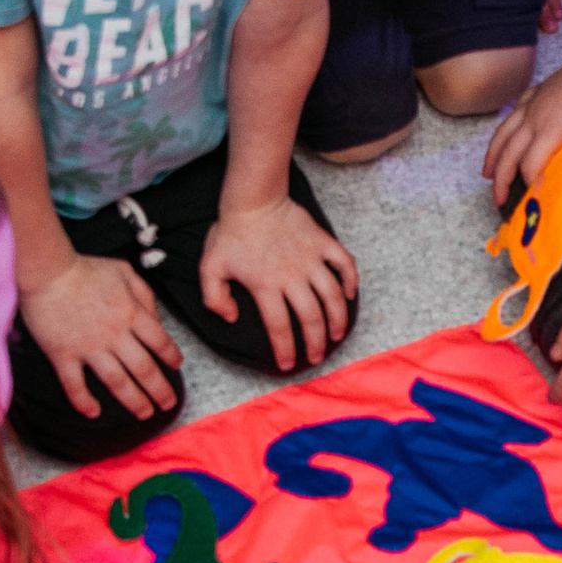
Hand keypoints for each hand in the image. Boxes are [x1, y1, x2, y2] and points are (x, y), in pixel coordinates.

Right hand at [17, 253, 182, 419]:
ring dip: (134, 401)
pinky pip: (74, 384)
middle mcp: (115, 335)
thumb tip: (156, 319)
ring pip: (117, 382)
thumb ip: (144, 294)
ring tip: (145, 413)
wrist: (46, 271)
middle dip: (160, 390)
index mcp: (131, 313)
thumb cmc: (84, 268)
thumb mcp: (123, 271)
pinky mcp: (63, 355)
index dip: (171, 357)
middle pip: (144, 369)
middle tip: (168, 403)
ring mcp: (89, 347)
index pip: (160, 342)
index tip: (176, 367)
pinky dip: (83, 401)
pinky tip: (94, 413)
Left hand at [200, 197, 356, 371]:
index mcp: (266, 285)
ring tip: (337, 335)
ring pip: (332, 296)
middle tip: (317, 357)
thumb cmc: (231, 232)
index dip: (285, 350)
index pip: (279, 327)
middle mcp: (292, 276)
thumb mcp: (210, 266)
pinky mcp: (322, 243)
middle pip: (311, 318)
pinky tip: (351, 294)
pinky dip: (351, 280)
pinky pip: (344, 263)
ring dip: (337, 319)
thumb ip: (214, 298)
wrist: (253, 198)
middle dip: (316, 343)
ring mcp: (311, 259)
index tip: (288, 365)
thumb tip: (231, 319)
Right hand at [483, 51, 561, 201]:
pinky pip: (512, 113)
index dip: (529, 184)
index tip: (533, 200)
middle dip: (500, 179)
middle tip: (498, 200)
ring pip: (503, 132)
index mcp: (550, 130)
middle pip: (508, 152)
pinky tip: (503, 139)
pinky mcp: (537, 92)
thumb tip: (561, 181)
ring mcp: (532, 103)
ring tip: (485, 174)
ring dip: (492, 156)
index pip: (530, 165)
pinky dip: (503, 130)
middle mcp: (533, 117)